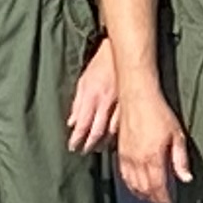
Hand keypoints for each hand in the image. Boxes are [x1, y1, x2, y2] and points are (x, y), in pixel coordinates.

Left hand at [66, 39, 120, 153]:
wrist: (122, 51)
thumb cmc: (100, 64)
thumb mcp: (84, 81)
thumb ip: (77, 103)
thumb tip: (71, 123)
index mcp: (92, 95)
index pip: (83, 124)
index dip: (77, 139)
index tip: (73, 147)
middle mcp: (106, 102)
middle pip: (97, 131)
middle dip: (90, 145)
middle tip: (84, 151)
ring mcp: (121, 103)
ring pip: (113, 131)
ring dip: (104, 142)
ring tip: (98, 148)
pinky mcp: (131, 104)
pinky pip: (125, 124)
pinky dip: (118, 134)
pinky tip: (114, 139)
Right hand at [116, 87, 193, 202]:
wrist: (137, 96)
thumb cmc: (157, 112)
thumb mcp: (177, 135)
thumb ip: (180, 160)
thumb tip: (186, 178)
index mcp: (153, 158)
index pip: (158, 188)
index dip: (163, 199)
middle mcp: (137, 161)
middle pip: (144, 189)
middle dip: (153, 200)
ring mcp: (127, 157)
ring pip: (132, 184)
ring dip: (141, 194)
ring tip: (150, 198)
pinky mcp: (120, 151)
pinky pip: (123, 174)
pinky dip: (130, 184)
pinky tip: (135, 184)